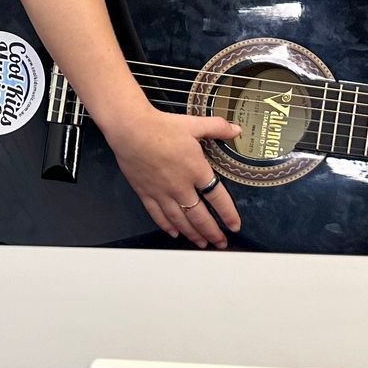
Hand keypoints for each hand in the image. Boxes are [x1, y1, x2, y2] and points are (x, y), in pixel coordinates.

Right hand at [99, 102, 243, 247]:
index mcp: (196, 170)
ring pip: (180, 220)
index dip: (228, 215)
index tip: (234, 226)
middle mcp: (181, 186)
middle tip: (220, 243)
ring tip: (201, 243)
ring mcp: (162, 193)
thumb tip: (236, 129)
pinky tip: (174, 233)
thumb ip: (217, 128)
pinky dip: (167, 226)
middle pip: (200, 217)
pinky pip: (158, 215)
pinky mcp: (146, 193)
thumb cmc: (161, 126)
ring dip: (192, 234)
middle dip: (212, 233)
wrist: (131, 130)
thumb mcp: (194, 124)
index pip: (218, 199)